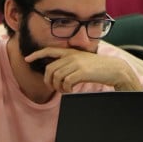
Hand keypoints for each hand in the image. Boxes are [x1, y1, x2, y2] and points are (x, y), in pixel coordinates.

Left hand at [24, 47, 141, 91]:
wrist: (115, 69)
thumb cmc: (98, 68)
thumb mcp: (82, 60)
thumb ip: (69, 63)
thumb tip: (55, 73)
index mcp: (70, 52)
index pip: (49, 50)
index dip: (37, 54)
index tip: (27, 59)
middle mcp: (71, 56)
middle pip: (49, 69)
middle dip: (48, 80)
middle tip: (55, 88)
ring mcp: (76, 64)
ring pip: (56, 77)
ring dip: (58, 87)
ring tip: (64, 90)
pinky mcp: (82, 72)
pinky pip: (66, 82)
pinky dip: (65, 89)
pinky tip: (70, 91)